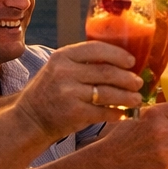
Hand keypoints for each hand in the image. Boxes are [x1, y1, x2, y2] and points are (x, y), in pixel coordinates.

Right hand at [15, 41, 143, 139]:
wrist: (29, 119)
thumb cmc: (49, 93)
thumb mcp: (59, 69)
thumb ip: (82, 62)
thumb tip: (119, 61)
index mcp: (63, 56)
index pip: (97, 49)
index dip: (118, 55)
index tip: (132, 61)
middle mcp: (65, 72)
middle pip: (107, 72)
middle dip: (128, 78)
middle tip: (138, 83)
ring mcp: (69, 93)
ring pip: (108, 93)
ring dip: (127, 97)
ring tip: (137, 99)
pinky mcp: (73, 113)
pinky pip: (103, 111)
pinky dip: (116, 113)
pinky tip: (123, 114)